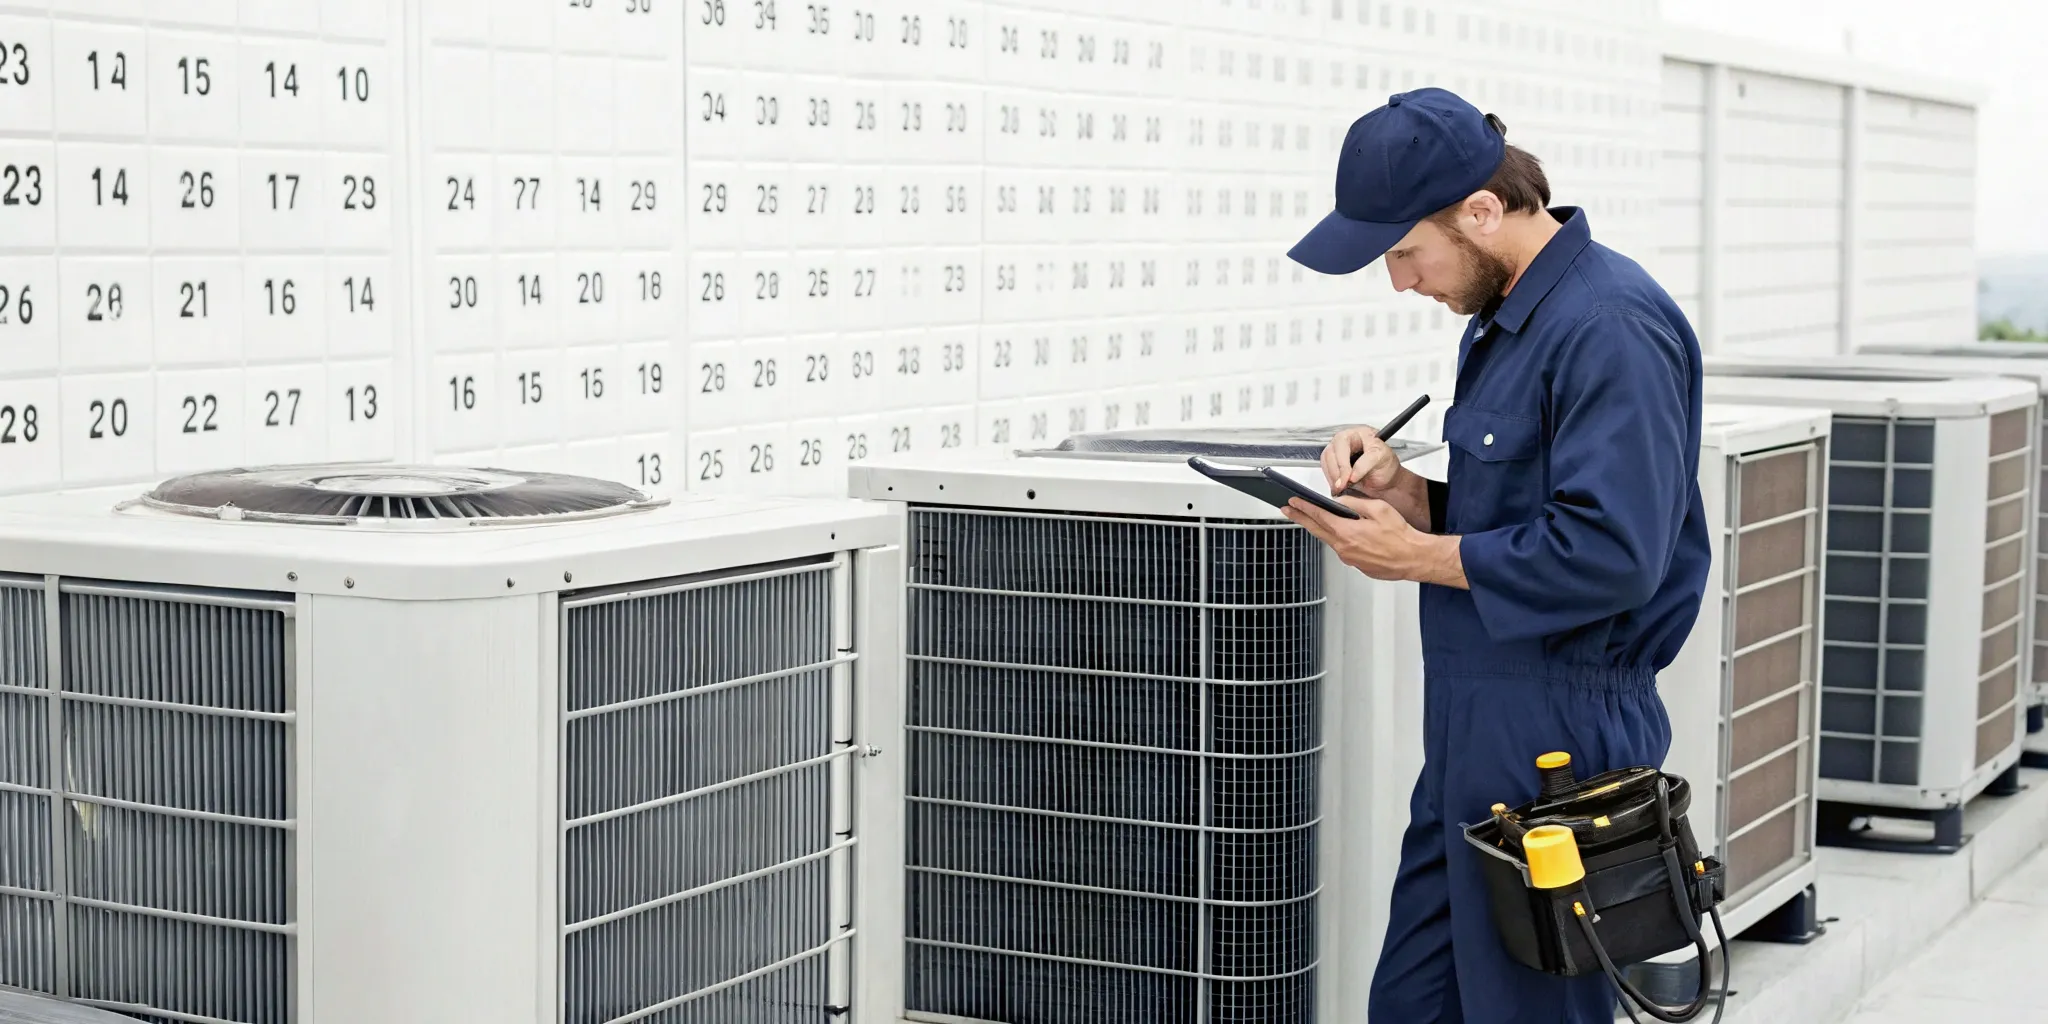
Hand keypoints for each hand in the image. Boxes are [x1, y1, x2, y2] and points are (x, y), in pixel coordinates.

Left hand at [1281, 494, 1419, 580]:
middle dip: (1300, 518)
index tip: (1293, 502)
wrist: (1413, 558)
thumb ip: (1355, 503)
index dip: (1303, 508)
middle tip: (1288, 510)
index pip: (1319, 517)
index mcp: (1347, 532)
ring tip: (1308, 519)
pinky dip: (1336, 539)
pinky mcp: (1356, 565)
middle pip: (1316, 530)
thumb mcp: (1378, 510)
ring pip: (1328, 540)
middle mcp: (1344, 548)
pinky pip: (1341, 549)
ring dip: (1317, 528)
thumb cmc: (1400, 536)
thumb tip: (1339, 501)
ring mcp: (1349, 558)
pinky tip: (1336, 533)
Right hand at [1321, 425, 1402, 496]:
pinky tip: (1339, 487)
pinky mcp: (1335, 465)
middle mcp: (1347, 441)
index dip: (1343, 461)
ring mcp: (1340, 453)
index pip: (1342, 443)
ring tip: (1341, 488)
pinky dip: (1331, 480)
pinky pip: (1326, 470)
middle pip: (1330, 452)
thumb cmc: (1387, 465)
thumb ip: (1365, 464)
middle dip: (1336, 471)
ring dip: (1332, 477)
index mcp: (1359, 433)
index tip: (1349, 478)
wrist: (1387, 481)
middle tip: (1342, 485)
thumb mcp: (1381, 459)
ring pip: (1326, 462)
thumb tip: (1351, 474)